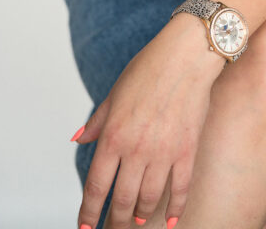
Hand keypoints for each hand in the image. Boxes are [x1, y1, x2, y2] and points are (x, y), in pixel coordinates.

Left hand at [73, 14, 225, 228]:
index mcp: (114, 135)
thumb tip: (78, 139)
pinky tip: (171, 221)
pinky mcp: (187, 150)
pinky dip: (175, 208)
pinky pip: (180, 188)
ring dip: (141, 215)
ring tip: (137, 221)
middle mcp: (136, 149)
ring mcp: (163, 152)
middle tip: (113, 228)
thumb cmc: (149, 67)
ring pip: (148, 198)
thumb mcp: (115, 92)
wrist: (186, 55)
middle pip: (122, 200)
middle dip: (116, 220)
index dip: (89, 212)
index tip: (85, 227)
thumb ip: (97, 121)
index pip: (97, 186)